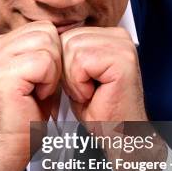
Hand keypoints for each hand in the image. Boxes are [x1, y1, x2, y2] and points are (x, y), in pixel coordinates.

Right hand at [0, 20, 61, 170]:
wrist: (8, 146)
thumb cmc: (26, 115)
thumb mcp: (40, 75)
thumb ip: (47, 51)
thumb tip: (70, 32)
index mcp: (3, 43)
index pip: (45, 28)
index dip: (55, 54)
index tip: (43, 80)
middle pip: (48, 32)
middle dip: (56, 62)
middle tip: (42, 87)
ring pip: (48, 45)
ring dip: (53, 73)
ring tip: (38, 91)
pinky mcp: (4, 73)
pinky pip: (44, 62)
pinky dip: (48, 82)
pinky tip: (36, 97)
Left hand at [60, 26, 163, 170]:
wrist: (118, 136)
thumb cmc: (100, 110)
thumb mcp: (76, 73)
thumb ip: (67, 52)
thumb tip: (48, 37)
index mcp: (109, 36)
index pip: (67, 34)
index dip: (64, 64)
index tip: (82, 84)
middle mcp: (119, 37)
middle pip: (67, 40)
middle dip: (67, 71)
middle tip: (86, 91)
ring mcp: (123, 47)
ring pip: (72, 50)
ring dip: (73, 79)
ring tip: (90, 93)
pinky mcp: (122, 61)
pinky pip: (81, 62)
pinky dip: (80, 84)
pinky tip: (94, 95)